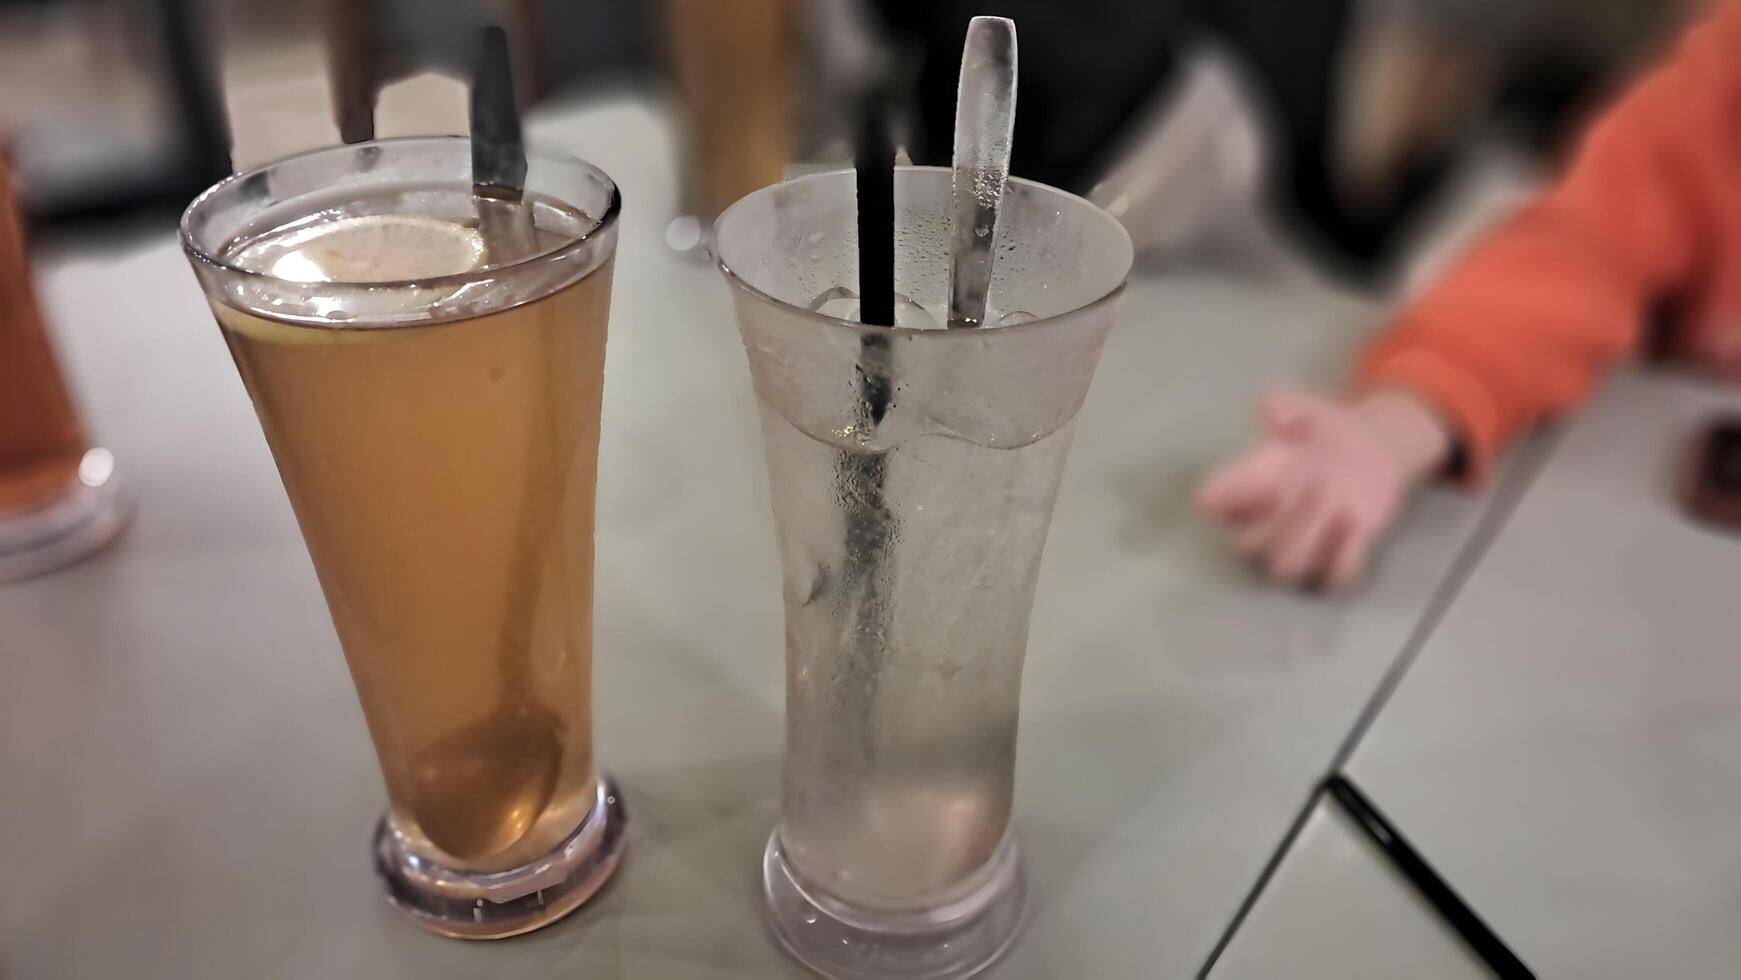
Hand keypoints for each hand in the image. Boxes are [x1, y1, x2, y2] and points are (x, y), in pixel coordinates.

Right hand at [1197, 388, 1451, 589]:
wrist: (1369, 450)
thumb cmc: (1322, 431)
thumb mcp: (1305, 409)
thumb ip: (1286, 405)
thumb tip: (1273, 413)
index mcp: (1244, 487)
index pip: (1210, 505)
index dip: (1230, 497)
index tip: (1266, 474)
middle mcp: (1262, 524)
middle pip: (1248, 546)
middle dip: (1282, 517)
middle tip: (1316, 483)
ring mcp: (1298, 547)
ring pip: (1286, 569)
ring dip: (1313, 539)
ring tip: (1342, 507)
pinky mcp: (1335, 561)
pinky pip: (1333, 579)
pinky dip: (1346, 558)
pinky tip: (1359, 526)